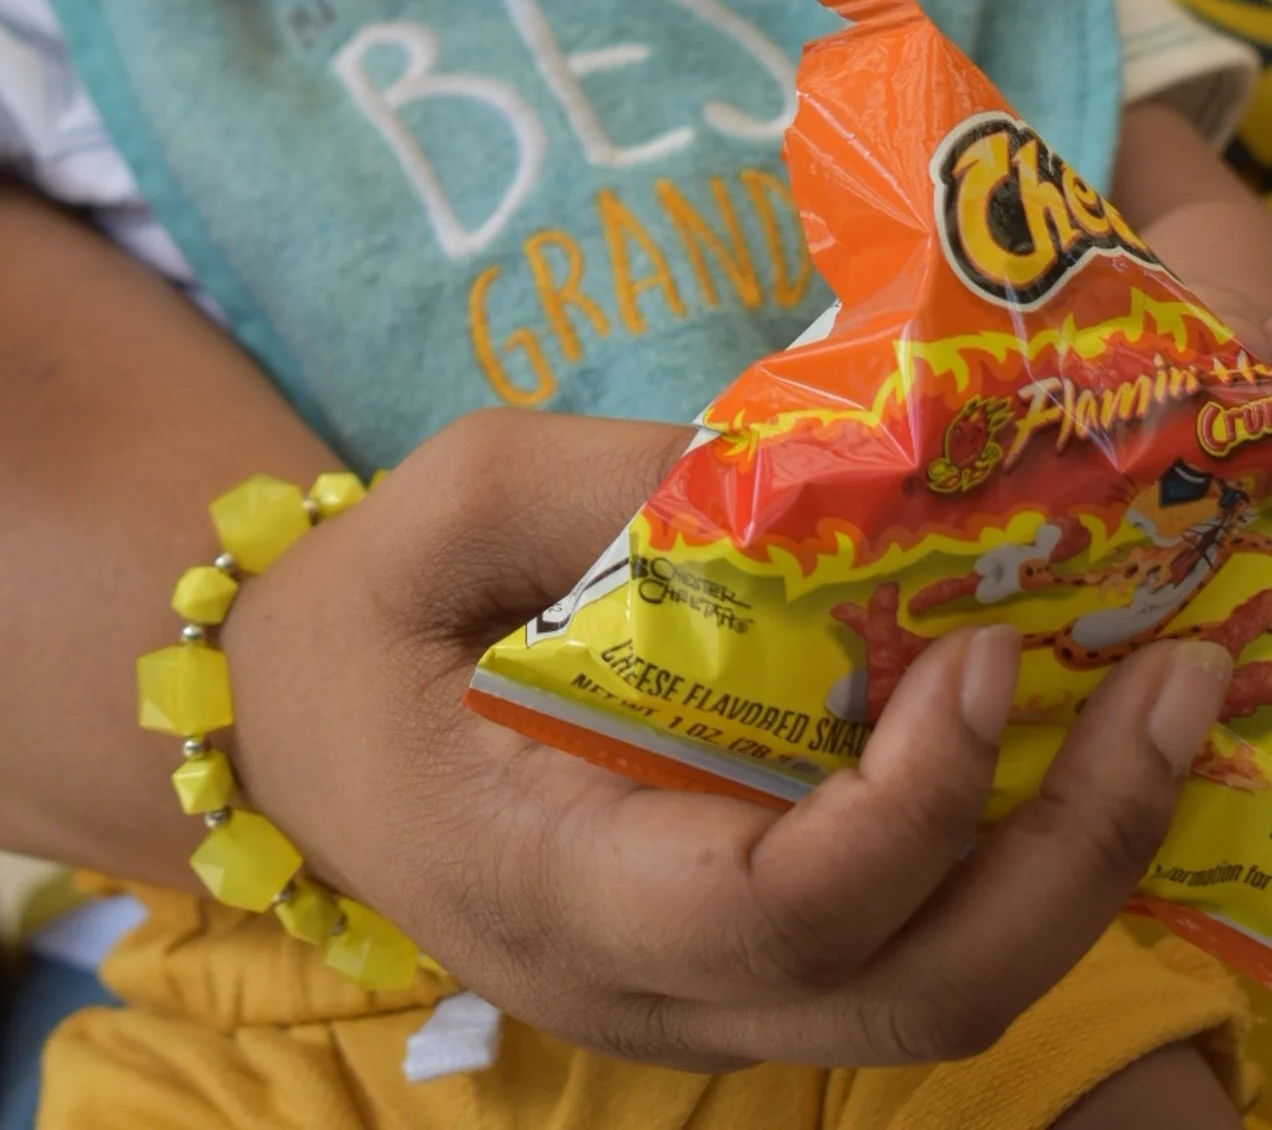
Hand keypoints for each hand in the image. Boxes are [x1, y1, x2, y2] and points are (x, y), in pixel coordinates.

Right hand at [225, 409, 1231, 1070]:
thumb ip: (607, 482)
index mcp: (546, 879)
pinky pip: (914, 951)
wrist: (295, 736)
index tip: (970, 650)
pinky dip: (1019, 856)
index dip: (904, 807)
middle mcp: (645, 984)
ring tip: (1166, 699)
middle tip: (1171, 677)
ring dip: (1079, 861)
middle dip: (1072, 852)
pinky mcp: (744, 966)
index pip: (772, 916)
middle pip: (912, 999)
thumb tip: (815, 465)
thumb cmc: (364, 616)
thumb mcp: (446, 500)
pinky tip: (1070, 732)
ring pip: (941, 1002)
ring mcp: (703, 998)